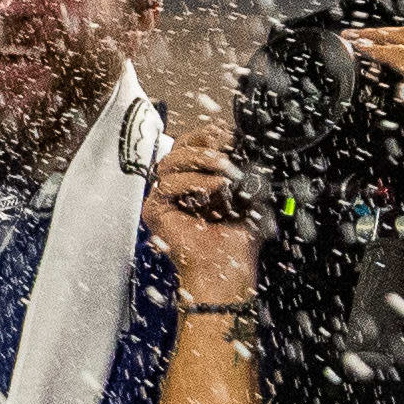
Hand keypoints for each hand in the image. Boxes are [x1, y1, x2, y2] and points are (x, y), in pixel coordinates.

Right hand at [150, 127, 261, 294]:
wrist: (226, 270)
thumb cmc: (235, 243)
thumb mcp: (247, 199)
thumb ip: (244, 174)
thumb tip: (247, 149)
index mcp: (197, 183)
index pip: (191, 147)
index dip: (206, 136)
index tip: (227, 134)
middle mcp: (178, 190)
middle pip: (177, 149)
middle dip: (202, 143)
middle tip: (225, 148)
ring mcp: (165, 200)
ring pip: (169, 162)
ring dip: (198, 159)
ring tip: (223, 168)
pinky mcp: (156, 211)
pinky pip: (166, 185)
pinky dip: (191, 181)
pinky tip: (214, 187)